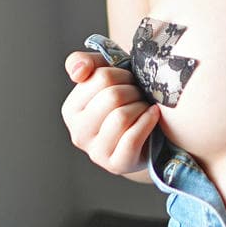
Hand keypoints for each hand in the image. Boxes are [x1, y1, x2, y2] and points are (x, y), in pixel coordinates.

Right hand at [62, 48, 160, 175]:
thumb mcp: (105, 77)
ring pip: (122, 116)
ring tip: (145, 106)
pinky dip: (148, 121)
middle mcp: (78, 132)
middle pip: (113, 96)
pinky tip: (154, 115)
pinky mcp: (115, 164)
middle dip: (134, 91)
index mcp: (71, 109)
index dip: (123, 74)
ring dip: (141, 106)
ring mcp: (95, 151)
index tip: (130, 80)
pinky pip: (132, 138)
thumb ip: (85, 62)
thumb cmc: (126, 103)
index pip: (101, 77)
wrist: (147, 137)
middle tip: (140, 94)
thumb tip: (79, 72)